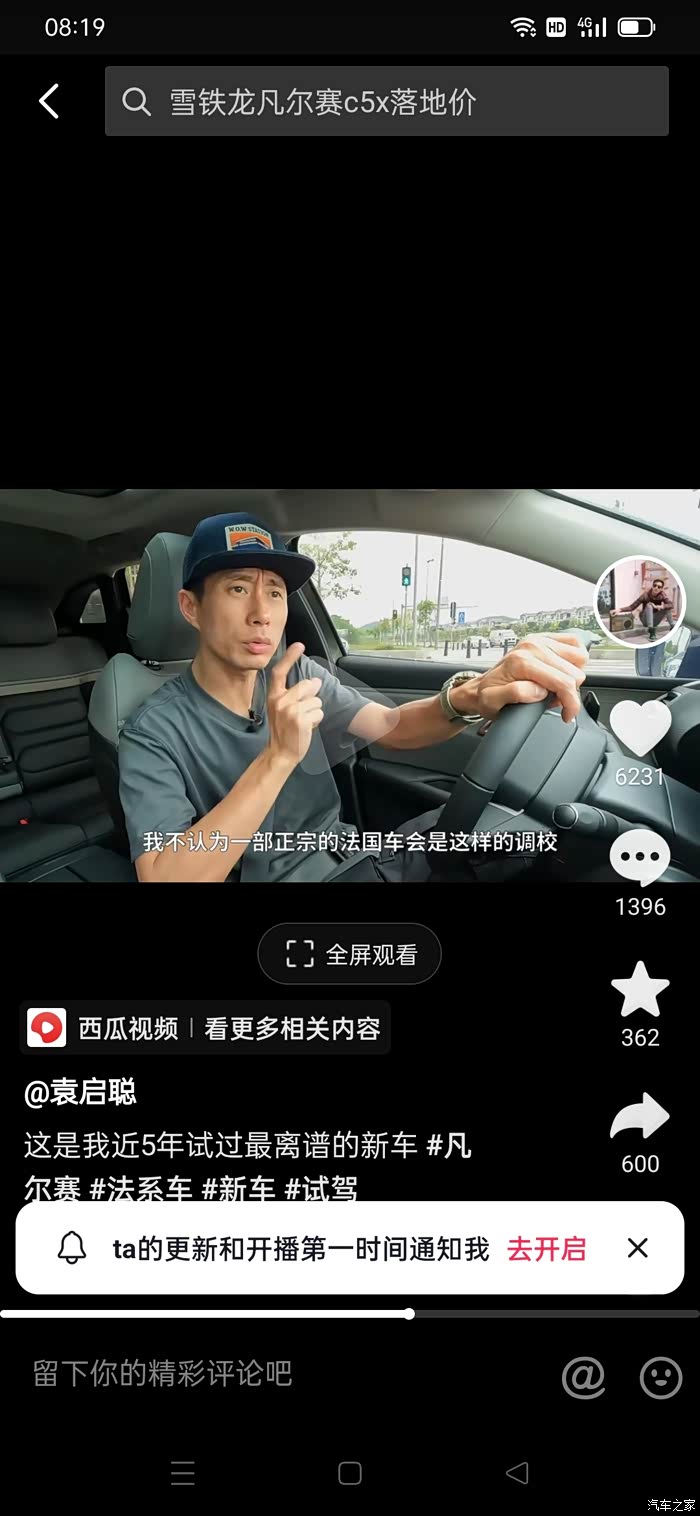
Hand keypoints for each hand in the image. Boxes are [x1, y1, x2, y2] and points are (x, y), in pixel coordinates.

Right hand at [267, 641, 323, 765]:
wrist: (280, 752)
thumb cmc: (282, 731)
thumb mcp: (280, 709)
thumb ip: (293, 694)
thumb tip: (314, 682)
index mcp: (274, 696)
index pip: (280, 672)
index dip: (290, 657)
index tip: (299, 645)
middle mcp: (280, 701)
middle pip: (307, 686)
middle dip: (312, 696)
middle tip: (304, 710)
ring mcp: (290, 711)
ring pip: (316, 701)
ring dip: (314, 711)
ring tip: (303, 721)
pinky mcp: (301, 720)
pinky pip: (319, 712)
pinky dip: (317, 720)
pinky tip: (307, 728)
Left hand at [454, 633, 588, 724]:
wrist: (480, 686)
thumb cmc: (487, 696)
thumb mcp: (492, 701)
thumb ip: (515, 694)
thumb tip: (538, 690)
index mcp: (521, 662)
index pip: (563, 682)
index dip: (570, 704)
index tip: (566, 715)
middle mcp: (531, 647)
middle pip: (574, 672)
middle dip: (569, 692)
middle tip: (554, 700)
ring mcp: (539, 640)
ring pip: (579, 658)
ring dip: (572, 676)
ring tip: (556, 686)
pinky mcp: (544, 639)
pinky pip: (575, 644)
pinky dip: (574, 660)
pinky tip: (561, 672)